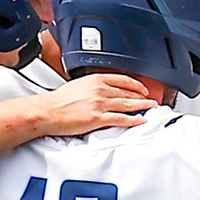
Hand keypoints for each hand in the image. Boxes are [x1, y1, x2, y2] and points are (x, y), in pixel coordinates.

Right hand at [32, 73, 154, 135]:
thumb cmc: (58, 101)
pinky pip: (120, 118)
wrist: (47, 111)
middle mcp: (99, 90)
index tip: (142, 88)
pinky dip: (133, 119)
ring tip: (151, 108)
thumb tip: (103, 92)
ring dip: (142, 106)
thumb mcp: (78, 85)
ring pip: (128, 104)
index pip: (122, 79)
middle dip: (142, 96)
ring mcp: (100, 104)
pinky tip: (140, 120)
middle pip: (127, 92)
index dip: (136, 84)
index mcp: (95, 79)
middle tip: (152, 100)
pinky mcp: (98, 118)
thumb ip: (93, 87)